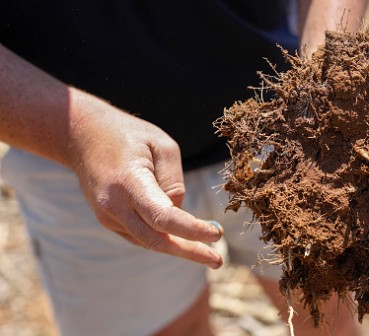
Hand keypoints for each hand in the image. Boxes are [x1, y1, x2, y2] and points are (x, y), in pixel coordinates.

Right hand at [68, 90, 223, 267]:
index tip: (217, 235)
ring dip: (179, 248)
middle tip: (218, 260)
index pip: (164, 217)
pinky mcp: (107, 220)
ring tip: (209, 254)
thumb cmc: (129, 136)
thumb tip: (179, 212)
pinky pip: (141, 235)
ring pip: (149, 241)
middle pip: (157, 240)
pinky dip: (163, 239)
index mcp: (128, 182)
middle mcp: (114, 204)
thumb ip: (174, 181)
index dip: (192, 231)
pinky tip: (184, 239)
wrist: (82, 135)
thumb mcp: (162, 146)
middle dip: (190, 252)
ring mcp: (107, 216)